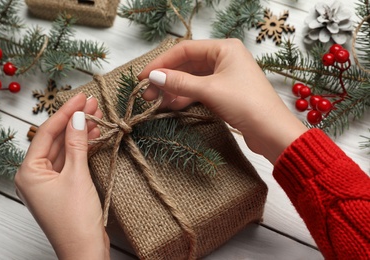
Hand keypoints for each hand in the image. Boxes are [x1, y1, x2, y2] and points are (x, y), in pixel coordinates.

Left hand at [15, 93, 108, 259]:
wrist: (85, 251)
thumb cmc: (76, 219)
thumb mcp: (77, 175)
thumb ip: (76, 144)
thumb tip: (79, 118)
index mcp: (29, 172)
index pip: (46, 133)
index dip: (65, 113)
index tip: (81, 97)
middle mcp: (35, 176)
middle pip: (55, 140)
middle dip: (74, 120)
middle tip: (92, 102)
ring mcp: (49, 182)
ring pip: (64, 150)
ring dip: (80, 133)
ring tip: (98, 115)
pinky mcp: (62, 187)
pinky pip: (70, 161)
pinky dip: (82, 149)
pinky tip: (94, 136)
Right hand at [139, 39, 306, 162]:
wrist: (272, 132)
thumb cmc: (247, 104)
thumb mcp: (209, 90)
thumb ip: (180, 82)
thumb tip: (154, 77)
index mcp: (224, 48)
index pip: (185, 50)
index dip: (161, 63)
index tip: (144, 77)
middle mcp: (224, 59)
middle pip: (187, 65)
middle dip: (166, 78)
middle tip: (146, 93)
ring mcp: (224, 76)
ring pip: (192, 79)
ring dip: (173, 89)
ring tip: (154, 102)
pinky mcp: (224, 93)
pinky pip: (199, 91)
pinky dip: (184, 97)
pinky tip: (170, 105)